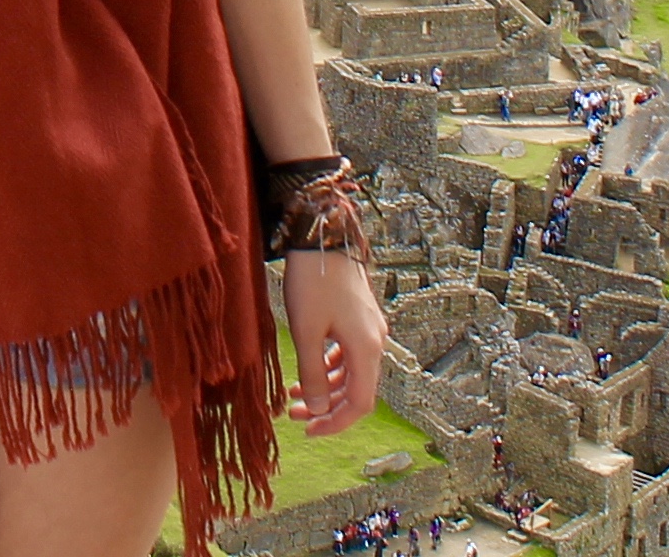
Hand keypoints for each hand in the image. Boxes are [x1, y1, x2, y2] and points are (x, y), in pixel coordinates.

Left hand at [282, 251, 388, 434]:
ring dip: (326, 388)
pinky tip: (308, 369)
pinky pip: (348, 354)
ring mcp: (369, 329)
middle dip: (327, 407)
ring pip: (351, 373)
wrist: (322, 238)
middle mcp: (374, 342)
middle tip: (296, 415)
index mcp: (366, 349)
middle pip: (357, 390)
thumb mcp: (306, 332)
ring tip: (294, 396)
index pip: (360, 403)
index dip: (336, 422)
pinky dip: (329, 367)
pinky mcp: (359, 318)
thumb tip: (319, 409)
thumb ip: (313, 374)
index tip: (309, 430)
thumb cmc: (312, 282)